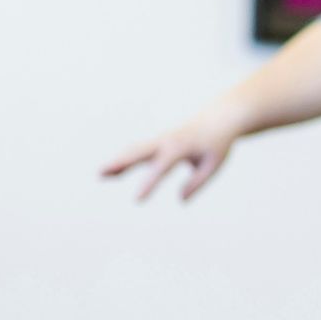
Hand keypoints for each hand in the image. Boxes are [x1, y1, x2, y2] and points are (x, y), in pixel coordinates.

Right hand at [101, 107, 243, 201]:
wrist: (219, 119)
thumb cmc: (217, 143)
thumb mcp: (213, 164)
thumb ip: (197, 182)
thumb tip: (180, 200)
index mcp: (182, 147)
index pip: (162, 167)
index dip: (149, 183)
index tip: (136, 200)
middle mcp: (167, 141)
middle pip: (139, 152)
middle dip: (121, 162)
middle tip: (101, 173)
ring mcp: (161, 140)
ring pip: (135, 150)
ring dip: (118, 161)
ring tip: (101, 174)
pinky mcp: (159, 142)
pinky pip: (139, 151)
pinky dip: (125, 159)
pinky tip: (112, 173)